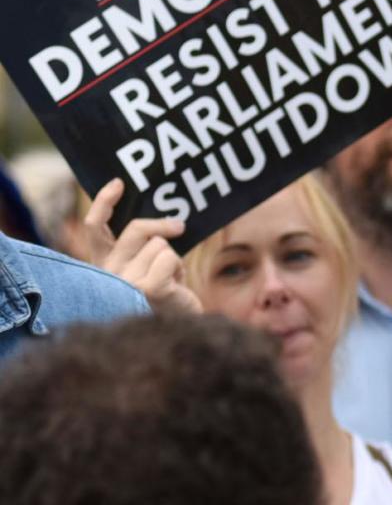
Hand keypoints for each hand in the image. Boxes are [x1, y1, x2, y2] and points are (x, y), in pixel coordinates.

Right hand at [82, 178, 202, 315]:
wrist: (176, 326)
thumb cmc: (163, 291)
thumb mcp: (148, 263)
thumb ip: (144, 244)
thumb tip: (165, 219)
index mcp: (103, 264)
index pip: (95, 228)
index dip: (104, 202)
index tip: (119, 183)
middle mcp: (107, 274)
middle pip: (136, 229)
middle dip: (162, 225)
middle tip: (178, 227)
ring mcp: (125, 283)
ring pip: (160, 244)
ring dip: (173, 258)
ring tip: (169, 278)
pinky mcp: (148, 289)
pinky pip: (171, 257)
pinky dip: (179, 268)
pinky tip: (175, 286)